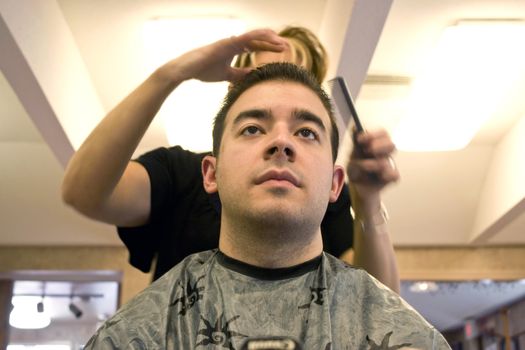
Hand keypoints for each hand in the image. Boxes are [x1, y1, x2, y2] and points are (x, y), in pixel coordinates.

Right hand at [160, 28, 287, 83]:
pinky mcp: (226, 43)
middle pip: (258, 40)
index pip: (256, 46)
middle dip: (274, 42)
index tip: (283, 51)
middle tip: (287, 47)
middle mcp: (234, 42)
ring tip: (282, 43)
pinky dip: (257, 37)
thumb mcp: (227, 75)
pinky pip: (245, 38)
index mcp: (235, 48)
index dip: (270, 48)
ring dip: (270, 39)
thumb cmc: (204, 70)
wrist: (187, 70)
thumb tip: (253, 75)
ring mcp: (230, 41)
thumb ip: (240, 74)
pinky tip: (268, 38)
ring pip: (255, 36)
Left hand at [346, 129, 399, 198]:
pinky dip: (384, 175)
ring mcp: (390, 165)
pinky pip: (393, 174)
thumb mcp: (352, 155)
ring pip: (387, 161)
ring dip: (372, 164)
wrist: (357, 187)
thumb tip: (354, 127)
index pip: (383, 133)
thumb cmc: (356, 168)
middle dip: (379, 146)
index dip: (373, 134)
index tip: (360, 139)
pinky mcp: (392, 177)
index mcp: (377, 144)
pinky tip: (377, 176)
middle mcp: (385, 153)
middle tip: (368, 150)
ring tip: (364, 166)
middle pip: (391, 144)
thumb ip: (355, 143)